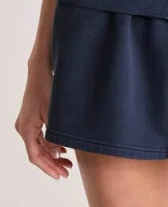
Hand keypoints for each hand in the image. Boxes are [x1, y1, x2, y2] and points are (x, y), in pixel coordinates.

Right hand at [14, 62, 72, 179]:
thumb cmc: (47, 88)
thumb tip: (58, 154)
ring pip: (38, 145)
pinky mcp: (31, 118)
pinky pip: (39, 137)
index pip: (35, 156)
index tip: (60, 175)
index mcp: (26, 128)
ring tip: (67, 161)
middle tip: (67, 171)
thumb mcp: (54, 113)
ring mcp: (26, 123)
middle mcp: (23, 128)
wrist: (40, 70)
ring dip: (51, 154)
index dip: (48, 167)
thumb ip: (54, 135)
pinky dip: (49, 144)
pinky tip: (61, 149)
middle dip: (52, 163)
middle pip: (37, 152)